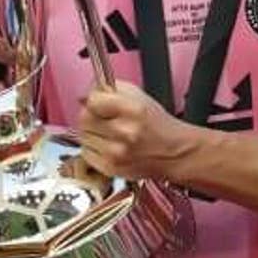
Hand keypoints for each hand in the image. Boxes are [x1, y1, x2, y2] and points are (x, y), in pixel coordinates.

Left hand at [78, 83, 194, 181]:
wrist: (173, 152)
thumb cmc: (155, 124)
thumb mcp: (138, 95)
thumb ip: (108, 88)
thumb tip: (84, 94)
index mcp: (133, 110)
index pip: (92, 100)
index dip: (94, 100)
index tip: (100, 103)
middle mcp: (125, 132)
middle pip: (84, 118)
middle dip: (92, 116)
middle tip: (106, 119)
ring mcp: (116, 153)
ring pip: (83, 136)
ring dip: (92, 133)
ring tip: (111, 134)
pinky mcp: (110, 168)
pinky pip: (86, 153)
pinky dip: (94, 149)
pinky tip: (110, 146)